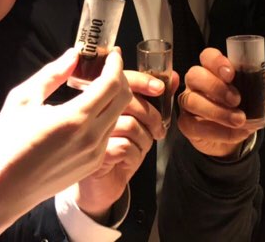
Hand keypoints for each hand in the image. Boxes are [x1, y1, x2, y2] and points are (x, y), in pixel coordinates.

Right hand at [0, 47, 131, 216]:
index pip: (112, 84)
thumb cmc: (8, 143)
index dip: (116, 64)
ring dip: (114, 98)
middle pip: (124, 99)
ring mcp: (95, 153)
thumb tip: (73, 55)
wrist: (4, 189)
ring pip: (119, 116)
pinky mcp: (94, 164)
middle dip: (120, 78)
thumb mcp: (23, 100)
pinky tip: (90, 111)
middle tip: (108, 67)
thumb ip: (52, 74)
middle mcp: (92, 137)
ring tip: (97, 87)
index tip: (113, 53)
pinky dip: (106, 117)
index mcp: (75, 118)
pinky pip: (109, 134)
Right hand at [75, 70, 177, 220]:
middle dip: (153, 117)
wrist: (98, 187)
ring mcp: (90, 133)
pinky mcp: (95, 153)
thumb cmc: (117, 149)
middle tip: (159, 130)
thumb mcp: (136, 123)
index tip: (160, 88)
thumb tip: (173, 78)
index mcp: (100, 98)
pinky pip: (127, 147)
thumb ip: (151, 98)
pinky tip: (127, 160)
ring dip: (145, 140)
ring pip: (132, 125)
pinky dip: (135, 156)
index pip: (121, 79)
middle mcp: (91, 112)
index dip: (143, 80)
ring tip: (140, 147)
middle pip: (130, 101)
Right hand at [177, 48, 264, 158]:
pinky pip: (194, 125)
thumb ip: (262, 87)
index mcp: (212, 69)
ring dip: (217, 111)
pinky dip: (216, 131)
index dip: (216, 62)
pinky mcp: (186, 123)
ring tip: (239, 120)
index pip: (207, 56)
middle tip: (237, 100)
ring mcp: (188, 102)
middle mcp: (196, 83)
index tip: (231, 74)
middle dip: (216, 87)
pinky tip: (233, 133)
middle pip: (194, 75)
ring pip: (192, 100)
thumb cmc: (241, 108)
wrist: (233, 135)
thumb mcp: (255, 98)